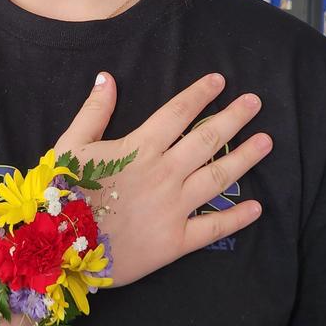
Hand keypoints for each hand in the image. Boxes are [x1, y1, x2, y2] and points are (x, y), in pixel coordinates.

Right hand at [54, 72, 270, 287]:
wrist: (59, 248)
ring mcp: (173, 208)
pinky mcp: (175, 241)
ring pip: (217, 178)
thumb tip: (107, 77)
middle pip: (207, 140)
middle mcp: (164, 173)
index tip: (220, 80)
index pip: (178, 113)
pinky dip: (236, 218)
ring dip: (244, 158)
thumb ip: (93, 111)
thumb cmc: (64, 192)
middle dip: (234, 117)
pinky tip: (257, 208)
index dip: (200, 94)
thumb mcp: (70, 144)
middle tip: (256, 102)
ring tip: (267, 142)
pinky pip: (212, 229)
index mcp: (140, 148)